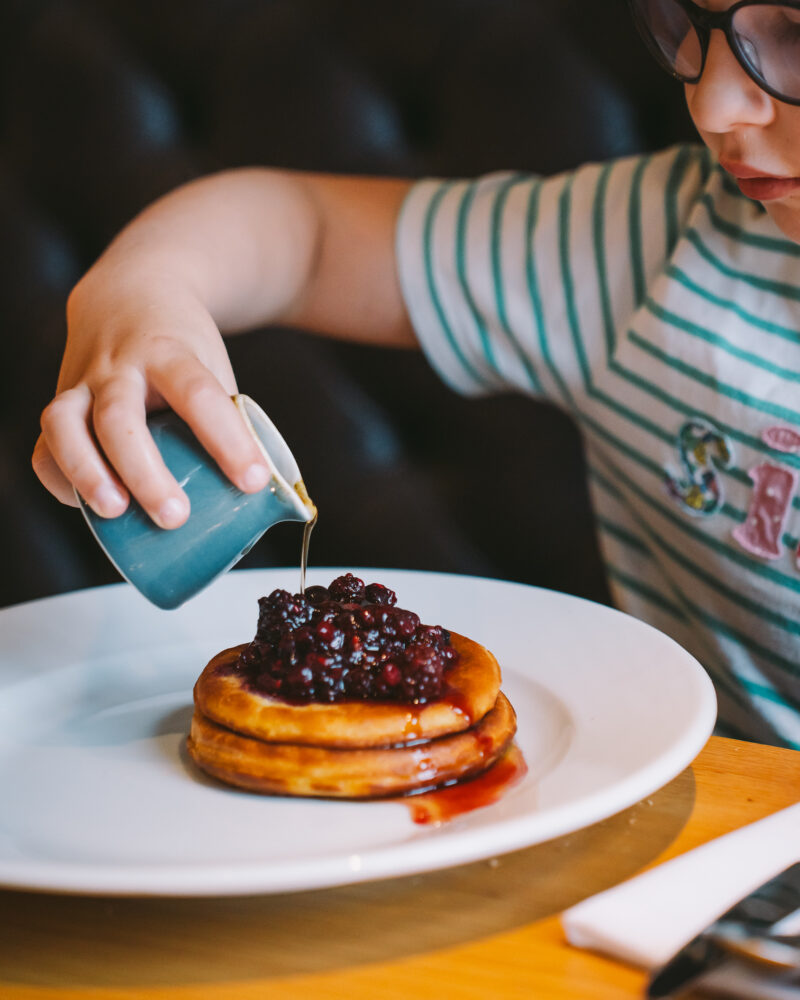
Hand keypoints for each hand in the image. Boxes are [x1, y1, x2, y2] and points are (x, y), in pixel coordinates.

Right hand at [32, 273, 271, 528]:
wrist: (130, 294)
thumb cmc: (183, 349)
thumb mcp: (213, 368)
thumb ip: (230, 421)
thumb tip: (263, 496)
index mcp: (170, 353)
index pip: (200, 395)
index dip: (228, 441)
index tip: (254, 481)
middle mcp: (119, 366)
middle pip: (122, 418)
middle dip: (146, 473)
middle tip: (175, 517)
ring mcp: (81, 383)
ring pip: (66, 425)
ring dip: (88, 473)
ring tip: (114, 512)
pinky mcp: (60, 403)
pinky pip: (45, 445)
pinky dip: (59, 477)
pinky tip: (84, 505)